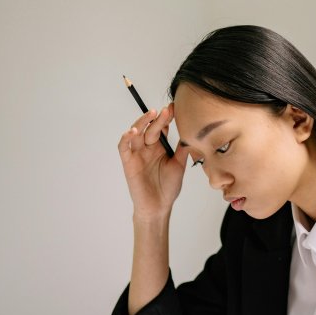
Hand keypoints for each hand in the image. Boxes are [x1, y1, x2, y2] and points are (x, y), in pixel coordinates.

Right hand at [117, 104, 189, 219]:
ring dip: (141, 122)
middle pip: (150, 128)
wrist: (159, 207)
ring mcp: (137, 154)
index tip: (175, 108)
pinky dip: (126, 138)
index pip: (161, 128)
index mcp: (159, 147)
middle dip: (158, 118)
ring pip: (135, 133)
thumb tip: (191, 133)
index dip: (167, 118)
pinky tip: (133, 131)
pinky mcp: (128, 162)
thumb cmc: (168, 187)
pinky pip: (124, 148)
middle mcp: (147, 148)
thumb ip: (182, 149)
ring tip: (151, 114)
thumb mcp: (179, 165)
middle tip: (166, 110)